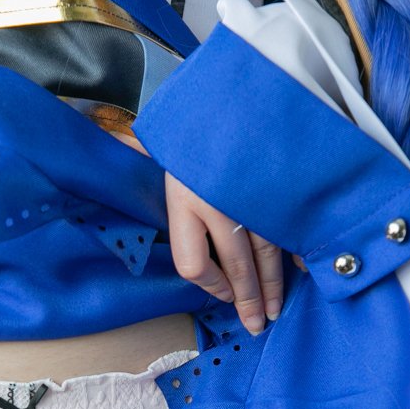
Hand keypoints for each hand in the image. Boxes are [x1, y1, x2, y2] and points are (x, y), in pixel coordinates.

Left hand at [109, 129, 303, 335]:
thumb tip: (109, 153)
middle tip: (257, 325)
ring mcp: (255, 199)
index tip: (221, 296)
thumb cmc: (192, 119)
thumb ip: (135, 161)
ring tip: (275, 310)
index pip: (193, 264)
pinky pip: (290, 231)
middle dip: (249, 300)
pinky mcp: (282, 190)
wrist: (239, 83)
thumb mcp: (159, 143)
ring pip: (267, 254)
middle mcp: (220, 204)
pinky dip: (296, 254)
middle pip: (236, 267)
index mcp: (185, 198)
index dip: (208, 286)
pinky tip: (300, 273)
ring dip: (273, 286)